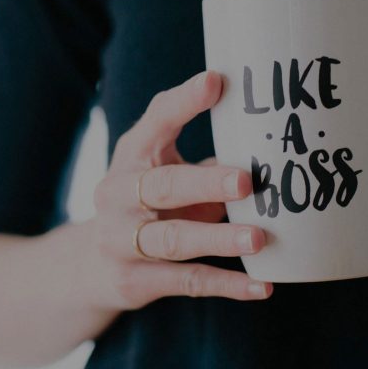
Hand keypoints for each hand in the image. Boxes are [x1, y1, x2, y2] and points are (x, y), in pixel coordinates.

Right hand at [87, 70, 272, 308]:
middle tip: (247, 181)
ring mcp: (121, 241)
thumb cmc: (150, 204)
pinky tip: (262, 286)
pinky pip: (187, 282)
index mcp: (132, 155)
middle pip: (163, 186)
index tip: (216, 82)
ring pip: (174, 240)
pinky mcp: (135, 281)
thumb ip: (209, 157)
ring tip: (259, 238)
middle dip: (206, 183)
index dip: (184, 102)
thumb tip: (275, 142)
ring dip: (219, 239)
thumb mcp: (166, 170)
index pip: (156, 121)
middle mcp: (119, 195)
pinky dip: (227, 285)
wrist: (91, 266)